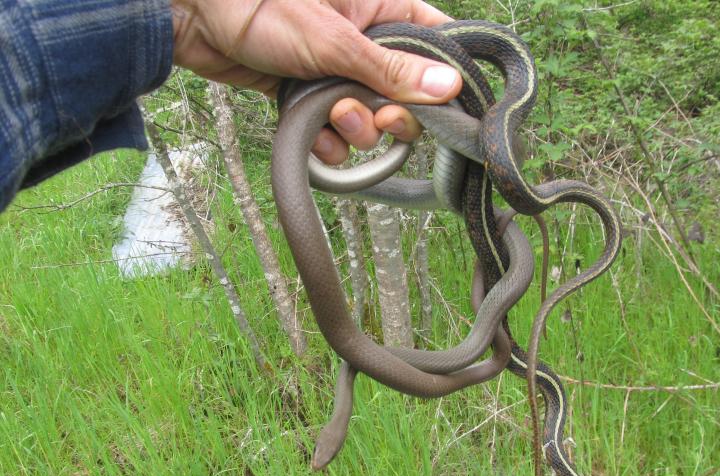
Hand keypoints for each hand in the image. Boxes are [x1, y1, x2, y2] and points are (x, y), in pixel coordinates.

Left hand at [171, 0, 461, 163]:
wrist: (196, 15)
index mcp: (385, 10)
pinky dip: (327, 144)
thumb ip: (391, 68)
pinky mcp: (311, 97)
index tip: (439, 109)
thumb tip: (448, 87)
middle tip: (375, 117)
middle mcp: (367, 44)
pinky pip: (334, 134)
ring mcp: (338, 73)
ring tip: (330, 116)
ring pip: (368, 120)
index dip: (444, 81)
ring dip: (355, 132)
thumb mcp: (334, 40)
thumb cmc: (264, 5)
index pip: (438, 45)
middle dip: (390, 116)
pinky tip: (314, 136)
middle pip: (406, 96)